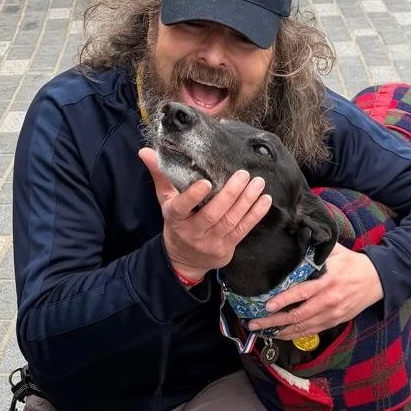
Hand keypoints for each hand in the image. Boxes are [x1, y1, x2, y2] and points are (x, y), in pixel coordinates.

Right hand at [139, 150, 270, 283]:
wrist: (184, 260)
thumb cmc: (177, 223)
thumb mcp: (166, 201)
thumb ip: (160, 175)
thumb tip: (145, 151)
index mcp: (175, 218)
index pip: (182, 207)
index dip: (193, 196)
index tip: (206, 183)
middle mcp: (193, 232)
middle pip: (213, 214)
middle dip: (230, 194)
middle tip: (243, 174)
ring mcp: (211, 241)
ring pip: (231, 221)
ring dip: (247, 201)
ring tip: (258, 183)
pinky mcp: (226, 247)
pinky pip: (243, 230)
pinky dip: (255, 215)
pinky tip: (265, 200)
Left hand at [250, 244, 382, 341]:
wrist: (378, 280)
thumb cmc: (353, 263)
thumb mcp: (336, 251)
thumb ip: (315, 249)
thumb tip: (295, 238)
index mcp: (328, 281)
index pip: (302, 293)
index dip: (284, 300)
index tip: (267, 305)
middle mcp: (329, 300)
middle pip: (298, 315)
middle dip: (274, 320)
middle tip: (254, 323)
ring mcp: (332, 314)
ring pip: (303, 326)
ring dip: (281, 330)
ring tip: (262, 330)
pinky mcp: (335, 322)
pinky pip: (311, 331)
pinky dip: (294, 334)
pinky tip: (280, 334)